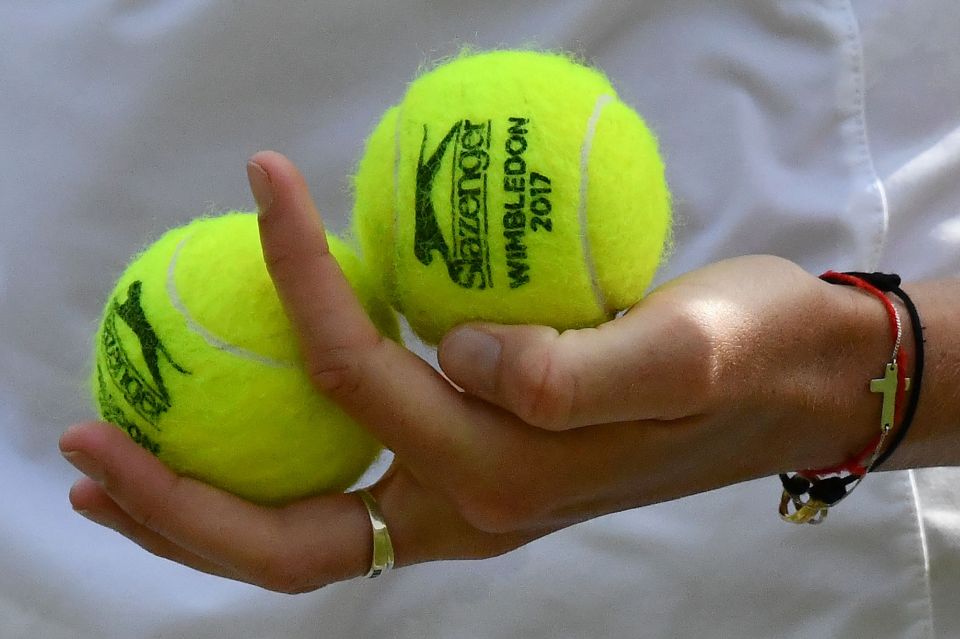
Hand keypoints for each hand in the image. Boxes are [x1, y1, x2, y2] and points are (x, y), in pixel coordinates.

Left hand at [60, 151, 888, 591]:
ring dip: (202, 510)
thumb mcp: (694, 347)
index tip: (267, 186)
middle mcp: (474, 507)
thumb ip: (585, 372)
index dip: (299, 285)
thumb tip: (461, 356)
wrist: (792, 386)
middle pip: (290, 547)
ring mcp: (471, 501)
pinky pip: (348, 491)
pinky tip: (238, 426)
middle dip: (177, 507)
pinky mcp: (479, 472)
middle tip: (82, 454)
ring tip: (119, 466)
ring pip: (306, 537)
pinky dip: (271, 475)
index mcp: (510, 474)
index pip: (360, 383)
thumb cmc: (752, 358)